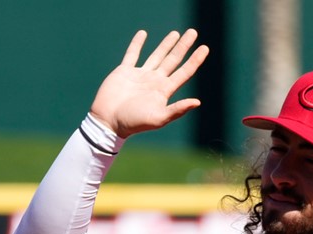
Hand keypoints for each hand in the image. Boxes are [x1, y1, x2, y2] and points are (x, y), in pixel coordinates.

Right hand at [90, 29, 208, 137]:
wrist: (108, 122)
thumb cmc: (133, 122)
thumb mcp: (158, 118)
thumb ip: (177, 110)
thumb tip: (198, 102)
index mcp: (164, 91)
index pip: (184, 72)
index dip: (195, 60)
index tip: (205, 48)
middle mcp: (154, 81)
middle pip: (173, 60)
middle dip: (183, 46)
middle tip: (193, 31)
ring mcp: (140, 76)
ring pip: (156, 55)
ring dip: (166, 44)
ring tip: (176, 33)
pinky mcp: (124, 72)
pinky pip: (132, 54)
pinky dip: (137, 44)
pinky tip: (143, 34)